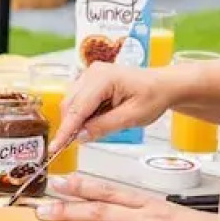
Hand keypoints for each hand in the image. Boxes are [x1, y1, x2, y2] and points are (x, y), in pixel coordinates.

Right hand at [52, 61, 174, 145]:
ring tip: (96, 130)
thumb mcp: (132, 117)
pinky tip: (96, 121)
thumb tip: (80, 137)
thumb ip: (104, 126)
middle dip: (70, 126)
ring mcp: (90, 75)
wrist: (164, 85)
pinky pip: (79, 101)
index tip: (55, 147)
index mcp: (103, 78)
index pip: (78, 108)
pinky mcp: (91, 81)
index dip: (65, 130)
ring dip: (78, 121)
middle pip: (70, 104)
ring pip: (72, 103)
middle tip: (73, 146)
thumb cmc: (153, 97)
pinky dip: (83, 115)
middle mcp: (92, 73)